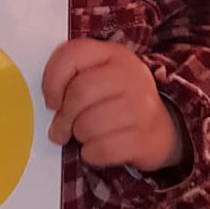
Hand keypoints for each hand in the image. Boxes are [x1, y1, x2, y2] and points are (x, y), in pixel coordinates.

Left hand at [42, 38, 186, 171]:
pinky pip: (102, 149)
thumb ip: (71, 77)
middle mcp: (131, 75)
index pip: (73, 54)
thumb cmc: (118, 101)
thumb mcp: (99, 76)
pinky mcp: (144, 137)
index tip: (51, 101)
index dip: (52, 81)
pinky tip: (96, 148)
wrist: (158, 128)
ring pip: (89, 125)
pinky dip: (91, 154)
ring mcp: (141, 106)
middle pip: (80, 93)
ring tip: (86, 135)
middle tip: (60, 128)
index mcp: (114, 54)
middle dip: (63, 117)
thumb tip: (51, 105)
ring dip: (79, 136)